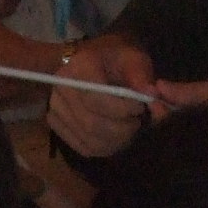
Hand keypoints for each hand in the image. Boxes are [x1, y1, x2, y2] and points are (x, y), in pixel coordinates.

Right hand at [46, 35, 160, 156]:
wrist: (95, 64)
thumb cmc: (116, 61)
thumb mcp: (133, 59)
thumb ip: (142, 76)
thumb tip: (151, 96)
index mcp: (79, 67)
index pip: (96, 99)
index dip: (122, 110)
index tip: (140, 108)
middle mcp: (61, 88)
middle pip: (91, 123)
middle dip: (122, 129)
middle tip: (137, 121)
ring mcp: (55, 108)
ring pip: (89, 139)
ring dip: (116, 140)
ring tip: (129, 127)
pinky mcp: (57, 125)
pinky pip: (84, 148)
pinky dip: (106, 148)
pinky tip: (116, 137)